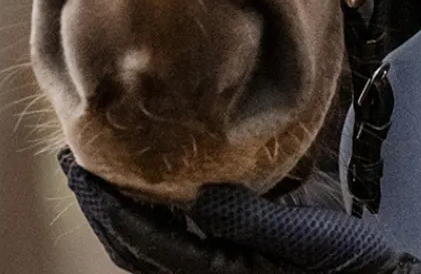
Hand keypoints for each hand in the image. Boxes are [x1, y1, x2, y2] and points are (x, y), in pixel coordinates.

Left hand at [60, 150, 420, 273]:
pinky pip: (176, 240)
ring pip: (150, 246)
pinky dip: (153, 214)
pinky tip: (153, 182)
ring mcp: (221, 268)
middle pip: (136, 247)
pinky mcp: (235, 258)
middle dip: (102, 205)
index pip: (144, 242)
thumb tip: (193, 195)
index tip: (76, 164)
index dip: (107, 204)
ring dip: (122, 208)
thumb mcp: (306, 237)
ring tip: (100, 164)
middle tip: (72, 158)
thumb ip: (248, 220)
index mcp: (220, 273)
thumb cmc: (348, 264)